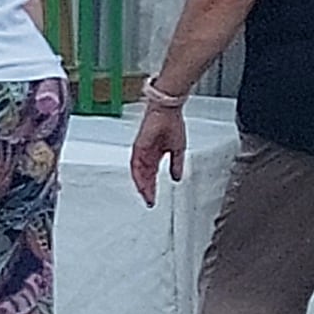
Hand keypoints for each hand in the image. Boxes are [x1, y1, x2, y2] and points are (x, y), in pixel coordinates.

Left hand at [128, 88, 183, 203]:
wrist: (167, 111)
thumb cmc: (172, 124)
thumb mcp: (178, 149)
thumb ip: (176, 165)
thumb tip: (177, 178)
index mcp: (155, 155)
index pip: (151, 175)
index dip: (152, 188)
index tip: (153, 199)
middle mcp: (146, 155)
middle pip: (143, 176)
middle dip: (146, 190)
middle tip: (149, 202)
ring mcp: (141, 151)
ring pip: (138, 172)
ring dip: (142, 185)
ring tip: (146, 196)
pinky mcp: (139, 146)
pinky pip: (136, 163)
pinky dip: (138, 174)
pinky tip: (141, 183)